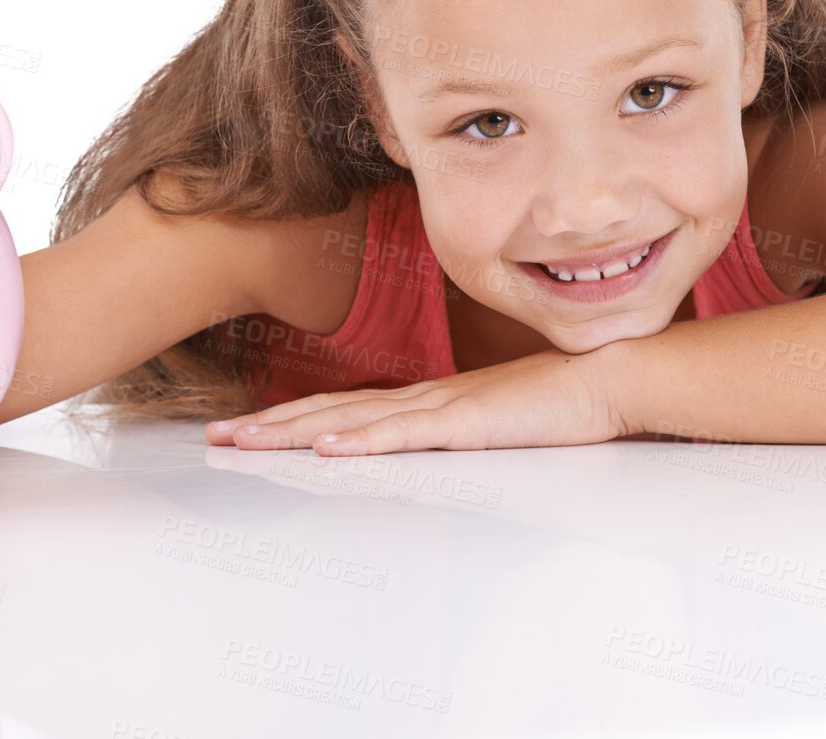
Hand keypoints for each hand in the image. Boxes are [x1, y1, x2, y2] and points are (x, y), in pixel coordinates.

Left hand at [203, 345, 634, 455]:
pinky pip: (403, 435)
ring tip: (244, 441)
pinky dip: (359, 440)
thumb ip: (460, 430)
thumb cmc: (561, 401)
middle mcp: (422, 399)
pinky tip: (323, 447)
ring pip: (350, 421)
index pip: (345, 408)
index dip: (292, 417)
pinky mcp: (466, 424)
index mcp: (428, 400)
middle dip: (269, 425)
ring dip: (292, 432)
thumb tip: (429, 443)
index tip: (249, 429)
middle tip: (217, 437)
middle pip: (329, 410)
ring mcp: (441, 408)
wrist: (609, 377)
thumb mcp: (495, 422)